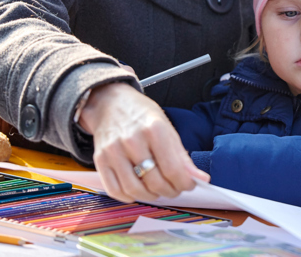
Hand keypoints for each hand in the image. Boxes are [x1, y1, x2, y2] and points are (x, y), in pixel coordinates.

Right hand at [78, 83, 209, 202]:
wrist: (110, 104)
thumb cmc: (142, 116)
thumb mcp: (167, 128)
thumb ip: (182, 156)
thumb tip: (200, 179)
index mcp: (154, 129)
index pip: (172, 169)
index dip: (184, 183)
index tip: (189, 185)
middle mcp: (132, 140)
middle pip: (154, 181)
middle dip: (170, 191)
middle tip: (175, 189)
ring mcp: (113, 151)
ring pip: (134, 189)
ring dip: (151, 197)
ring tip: (158, 191)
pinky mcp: (100, 160)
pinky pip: (114, 189)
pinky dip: (128, 197)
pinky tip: (138, 191)